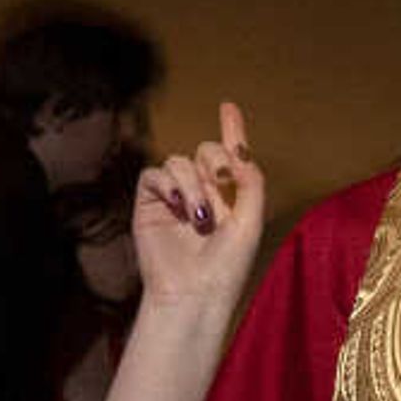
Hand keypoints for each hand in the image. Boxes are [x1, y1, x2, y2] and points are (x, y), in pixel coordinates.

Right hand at [132, 102, 266, 315]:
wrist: (193, 293)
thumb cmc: (227, 265)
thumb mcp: (251, 220)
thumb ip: (252, 181)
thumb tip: (240, 148)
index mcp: (230, 198)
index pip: (230, 157)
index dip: (231, 131)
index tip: (228, 107)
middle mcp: (203, 194)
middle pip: (206, 152)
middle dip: (216, 161)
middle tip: (223, 183)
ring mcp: (174, 198)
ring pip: (179, 161)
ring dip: (193, 183)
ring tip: (200, 217)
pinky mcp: (149, 205)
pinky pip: (154, 175)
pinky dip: (168, 184)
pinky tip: (178, 205)